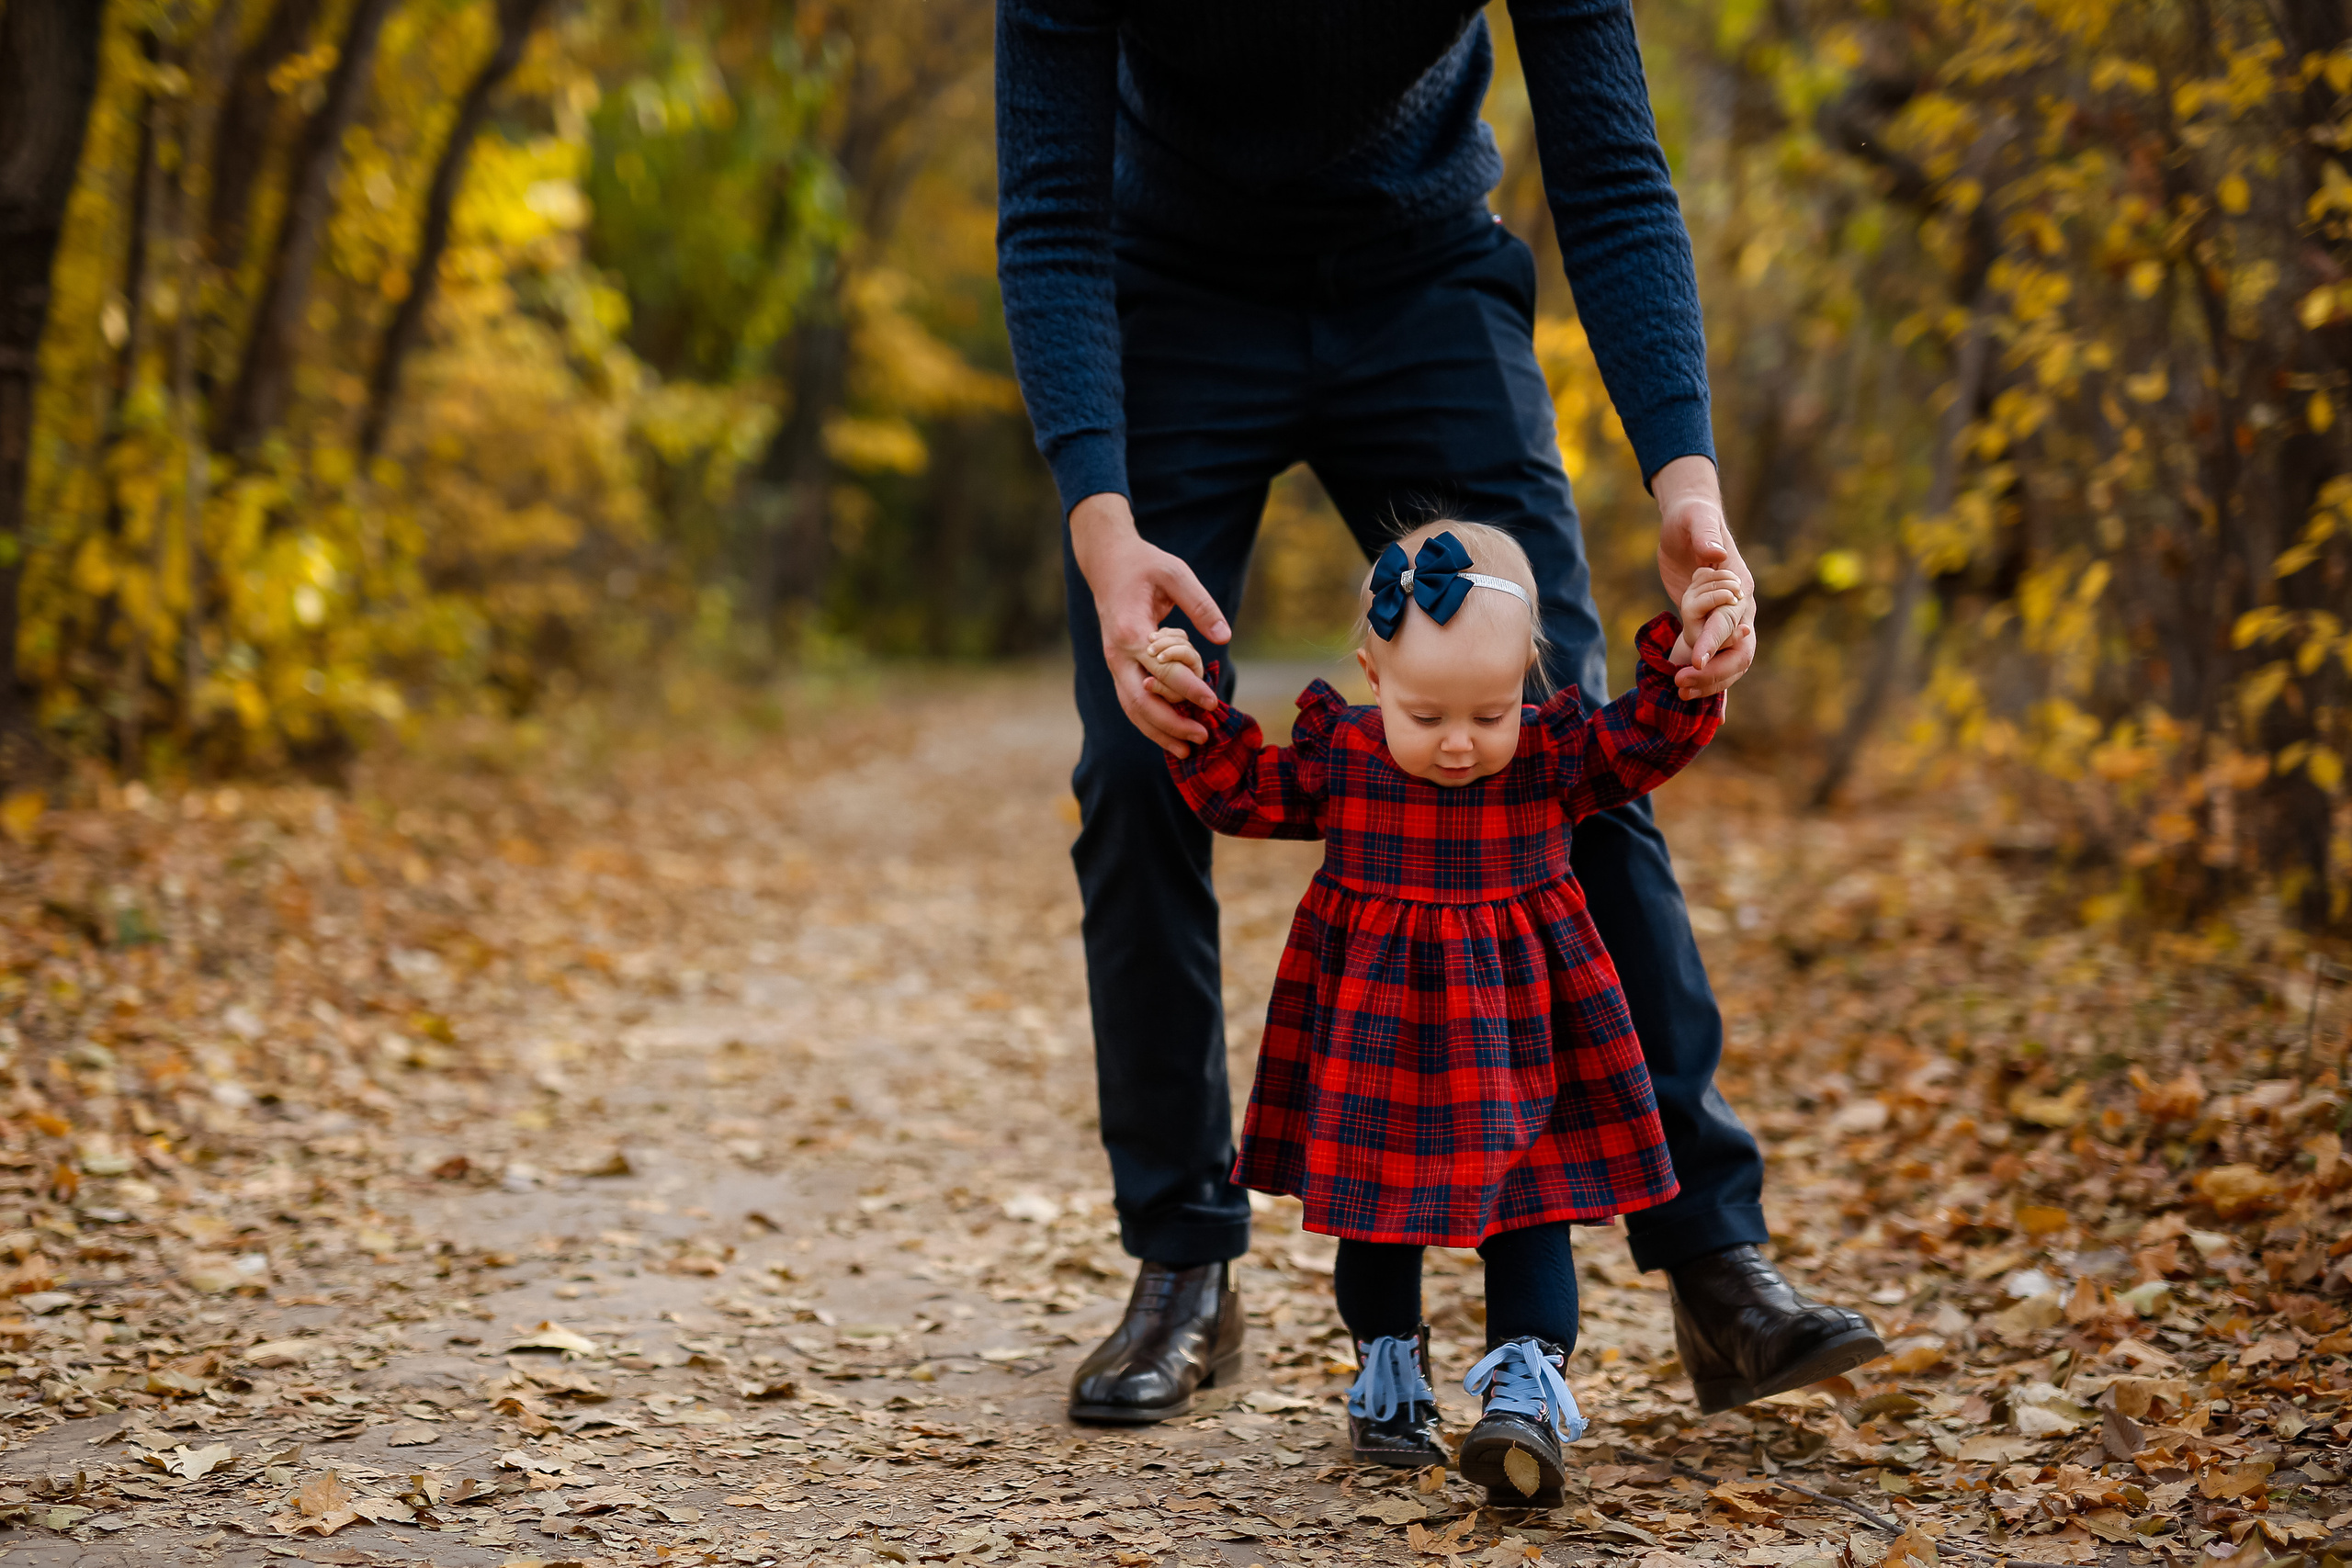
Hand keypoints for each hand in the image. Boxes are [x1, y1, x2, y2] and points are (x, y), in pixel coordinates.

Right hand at [1069, 492, 1230, 755]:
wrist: (1107, 563)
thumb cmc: (1144, 565)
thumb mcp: (1175, 573)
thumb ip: (1201, 604)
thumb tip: (1225, 636)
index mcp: (1130, 631)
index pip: (1162, 671)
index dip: (1188, 690)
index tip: (1213, 702)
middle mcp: (1117, 654)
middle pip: (1140, 700)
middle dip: (1171, 723)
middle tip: (1202, 737)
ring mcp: (1114, 664)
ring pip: (1132, 708)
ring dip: (1159, 732)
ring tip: (1187, 751)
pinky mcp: (1118, 668)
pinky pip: (1132, 702)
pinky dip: (1150, 723)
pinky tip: (1172, 737)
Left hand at [1654, 455, 1757, 697]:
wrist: (1688, 524)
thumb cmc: (1692, 519)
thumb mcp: (1696, 520)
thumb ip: (1705, 535)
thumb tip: (1713, 553)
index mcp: (1739, 585)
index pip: (1729, 620)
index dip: (1714, 641)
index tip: (1695, 660)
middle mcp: (1739, 608)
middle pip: (1738, 652)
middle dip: (1714, 672)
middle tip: (1681, 683)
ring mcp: (1727, 621)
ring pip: (1730, 662)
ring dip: (1710, 682)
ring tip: (1680, 693)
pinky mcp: (1710, 627)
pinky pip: (1716, 660)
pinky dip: (1709, 681)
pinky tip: (1692, 699)